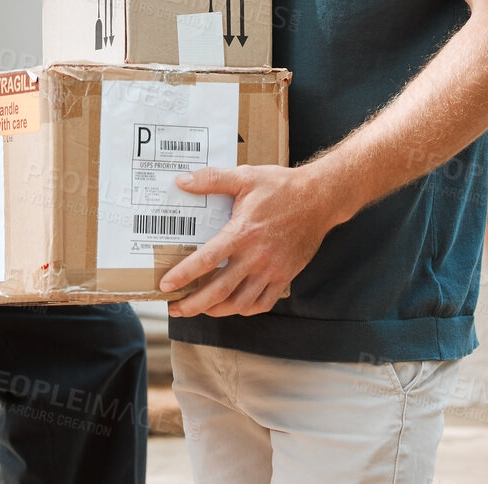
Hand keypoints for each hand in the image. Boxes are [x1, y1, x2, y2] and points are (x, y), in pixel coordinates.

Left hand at [158, 164, 339, 317]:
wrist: (320, 198)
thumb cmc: (282, 187)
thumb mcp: (245, 176)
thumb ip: (212, 179)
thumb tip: (182, 181)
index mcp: (243, 233)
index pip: (207, 260)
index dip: (184, 275)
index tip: (166, 285)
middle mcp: (257, 257)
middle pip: (220, 291)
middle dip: (194, 304)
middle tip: (176, 308)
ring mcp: (272, 270)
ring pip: (240, 303)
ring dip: (216, 310)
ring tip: (200, 308)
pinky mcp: (285, 276)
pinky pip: (263, 303)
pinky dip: (244, 308)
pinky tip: (232, 304)